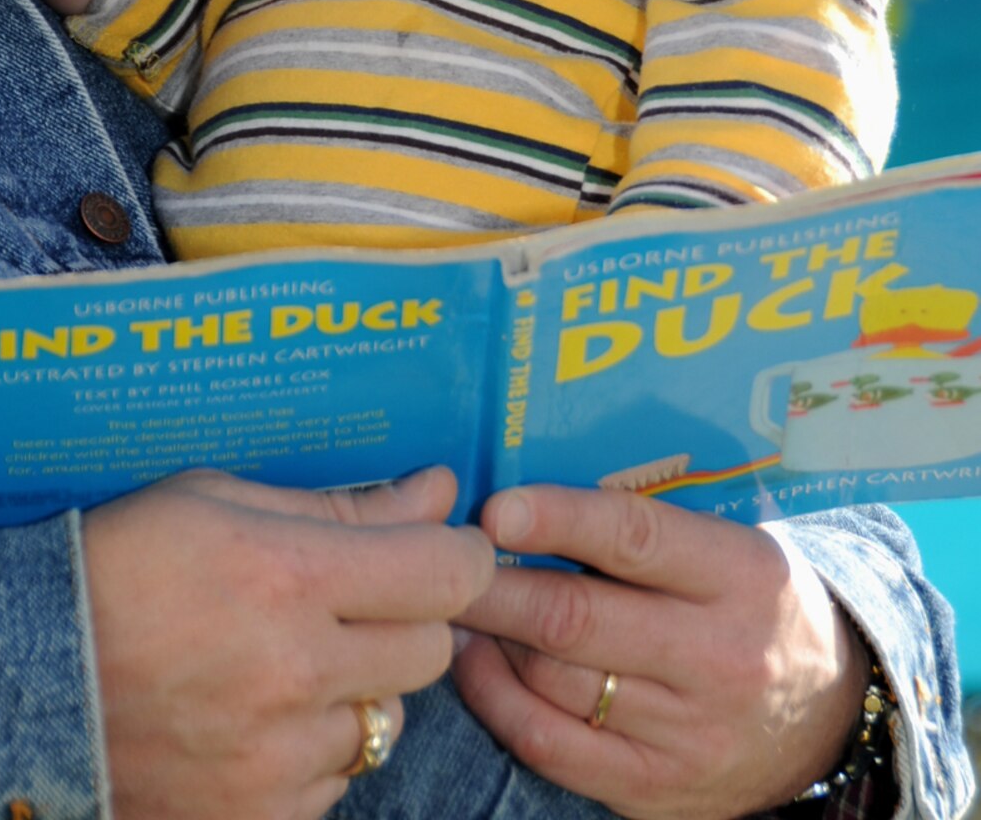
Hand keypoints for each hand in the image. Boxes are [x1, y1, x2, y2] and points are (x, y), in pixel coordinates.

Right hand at [85, 466, 494, 819]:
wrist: (22, 681)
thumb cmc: (119, 566)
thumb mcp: (217, 501)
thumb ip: (340, 506)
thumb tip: (434, 492)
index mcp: (287, 576)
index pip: (446, 572)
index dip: (455, 553)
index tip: (437, 546)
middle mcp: (295, 673)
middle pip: (430, 647)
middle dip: (405, 616)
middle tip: (344, 600)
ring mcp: (278, 758)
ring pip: (387, 718)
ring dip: (352, 687)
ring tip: (275, 660)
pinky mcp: (259, 818)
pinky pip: (336, 779)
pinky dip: (311, 749)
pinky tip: (251, 715)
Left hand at [451, 486, 867, 819]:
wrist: (833, 713)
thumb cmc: (754, 600)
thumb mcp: (732, 541)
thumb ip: (645, 520)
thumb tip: (528, 488)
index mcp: (741, 576)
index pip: (633, 539)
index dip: (555, 519)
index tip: (494, 508)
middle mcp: (719, 658)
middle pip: (576, 620)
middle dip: (493, 586)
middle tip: (443, 558)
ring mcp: (690, 735)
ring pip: (556, 685)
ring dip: (490, 639)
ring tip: (453, 603)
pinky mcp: (660, 791)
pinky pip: (556, 749)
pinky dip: (500, 704)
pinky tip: (476, 663)